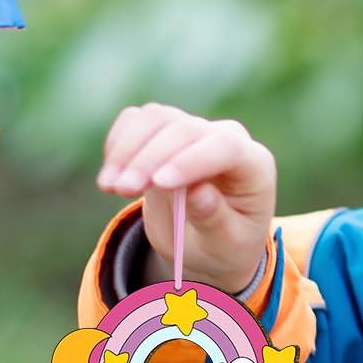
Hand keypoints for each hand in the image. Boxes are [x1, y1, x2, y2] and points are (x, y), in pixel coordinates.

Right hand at [96, 104, 276, 294]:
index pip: (224, 147)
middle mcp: (225, 137)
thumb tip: (198, 192)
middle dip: (149, 158)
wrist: (209, 240)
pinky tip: (110, 174)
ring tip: (109, 186)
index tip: (159, 184)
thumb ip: (216, 219)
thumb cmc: (226, 244)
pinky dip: (119, 142)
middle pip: (185, 130)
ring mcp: (194, 129)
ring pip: (157, 118)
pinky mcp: (165, 131)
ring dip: (128, 149)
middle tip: (120, 190)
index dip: (190, 160)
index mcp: (253, 164)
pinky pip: (138, 121)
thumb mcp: (228, 244)